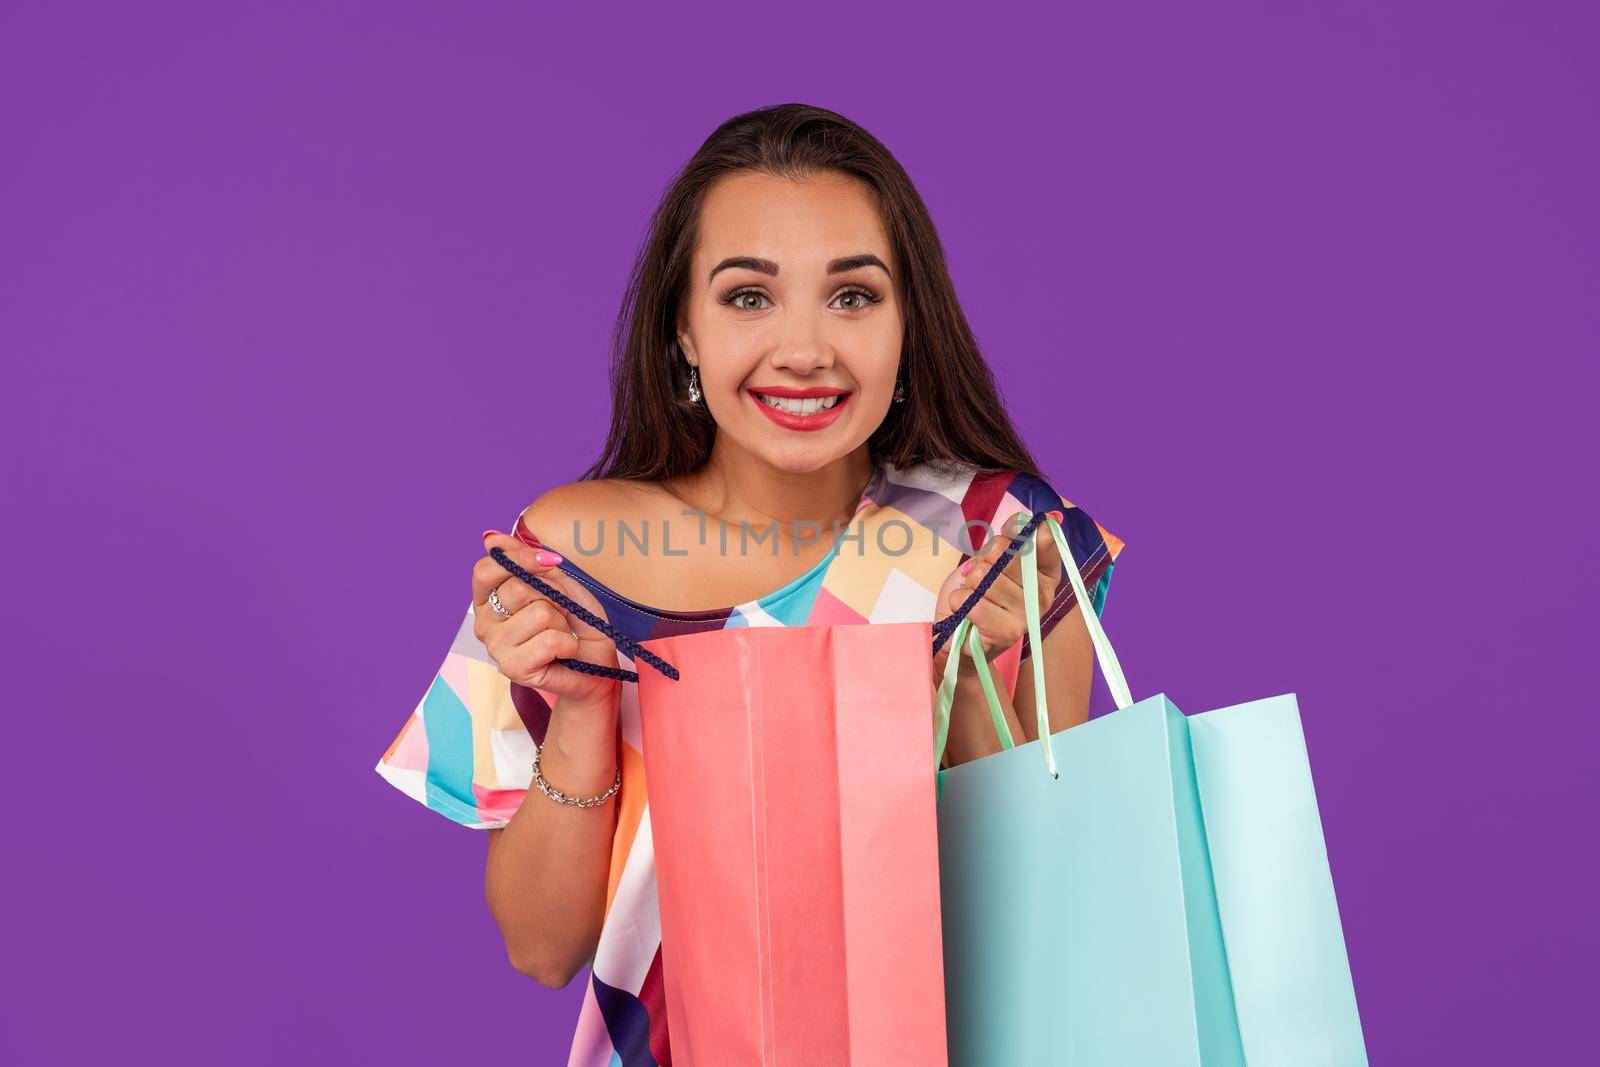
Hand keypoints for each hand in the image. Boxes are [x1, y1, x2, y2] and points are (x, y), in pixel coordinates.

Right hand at [473, 532, 620, 709]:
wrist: (595, 665)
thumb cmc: (575, 623)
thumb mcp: (556, 583)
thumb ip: (525, 561)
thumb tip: (491, 538)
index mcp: (490, 599)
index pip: (485, 569)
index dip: (520, 559)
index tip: (549, 562)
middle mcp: (485, 623)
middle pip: (518, 588)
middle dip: (553, 596)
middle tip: (561, 613)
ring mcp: (496, 648)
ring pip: (539, 613)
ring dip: (563, 622)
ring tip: (562, 635)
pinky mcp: (513, 669)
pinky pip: (549, 639)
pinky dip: (568, 643)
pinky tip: (564, 652)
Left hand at [931, 510, 1065, 681]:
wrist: (958, 638)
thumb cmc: (978, 597)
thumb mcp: (994, 561)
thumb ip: (1015, 541)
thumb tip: (1050, 518)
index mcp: (1046, 576)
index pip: (1043, 539)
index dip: (1018, 530)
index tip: (1008, 531)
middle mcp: (1043, 596)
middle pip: (1004, 553)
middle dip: (984, 560)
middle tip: (981, 578)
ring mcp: (1026, 616)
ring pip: (983, 577)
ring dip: (969, 585)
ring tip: (975, 598)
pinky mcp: (1006, 633)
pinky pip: (969, 600)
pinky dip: (959, 601)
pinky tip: (966, 612)